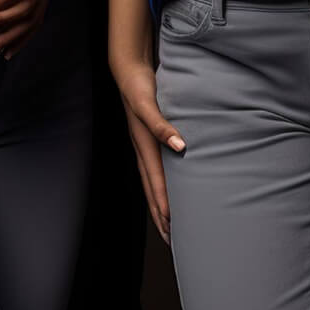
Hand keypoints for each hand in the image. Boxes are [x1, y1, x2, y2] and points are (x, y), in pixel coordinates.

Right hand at [112, 56, 184, 244]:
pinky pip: (154, 170)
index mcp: (144, 146)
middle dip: (161, 216)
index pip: (156, 184)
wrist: (128, 69)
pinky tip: (170, 189)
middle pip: (152, 191)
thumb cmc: (138, 86)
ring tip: (169, 225)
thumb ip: (162, 125)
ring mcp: (143, 146)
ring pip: (152, 184)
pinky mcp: (147, 139)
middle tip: (172, 240)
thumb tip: (181, 146)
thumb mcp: (149, 103)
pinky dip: (161, 186)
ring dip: (160, 205)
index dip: (165, 207)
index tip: (173, 229)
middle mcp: (142, 150)